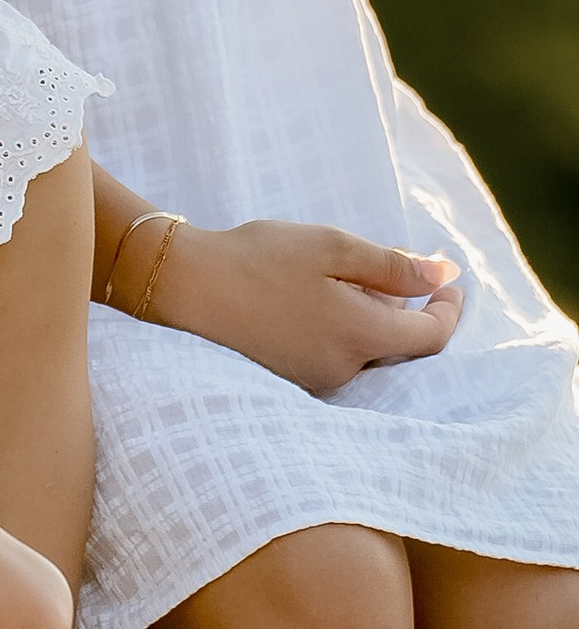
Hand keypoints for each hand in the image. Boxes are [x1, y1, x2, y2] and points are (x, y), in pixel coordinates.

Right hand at [147, 216, 461, 396]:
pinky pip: (333, 360)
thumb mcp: (332, 247)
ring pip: (363, 352)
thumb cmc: (257, 259)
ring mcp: (312, 380)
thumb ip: (393, 266)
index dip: (448, 309)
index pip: (432, 337)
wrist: (181, 286)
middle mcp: (342, 370)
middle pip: (397, 346)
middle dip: (400, 309)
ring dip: (365, 319)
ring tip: (330, 280)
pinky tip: (306, 302)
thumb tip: (445, 275)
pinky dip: (337, 333)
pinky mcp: (287, 381)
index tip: (446, 282)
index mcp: (359, 335)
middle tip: (376, 269)